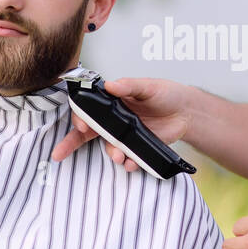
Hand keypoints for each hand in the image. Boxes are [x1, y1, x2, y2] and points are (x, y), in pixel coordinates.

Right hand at [50, 77, 190, 171]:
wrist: (188, 111)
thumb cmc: (166, 94)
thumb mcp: (148, 86)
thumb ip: (129, 86)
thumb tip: (110, 85)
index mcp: (113, 103)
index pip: (88, 110)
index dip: (80, 118)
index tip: (81, 126)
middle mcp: (115, 120)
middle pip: (88, 133)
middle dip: (71, 144)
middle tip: (59, 153)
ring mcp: (125, 136)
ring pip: (109, 147)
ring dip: (110, 153)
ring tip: (119, 156)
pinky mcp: (138, 148)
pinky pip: (128, 158)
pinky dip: (128, 163)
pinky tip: (131, 163)